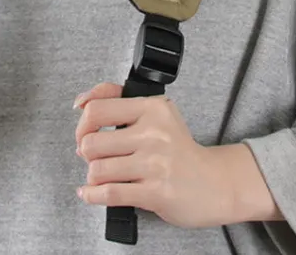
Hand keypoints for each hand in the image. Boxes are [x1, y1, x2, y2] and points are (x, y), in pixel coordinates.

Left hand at [72, 81, 232, 228]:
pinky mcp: (155, 192)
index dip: (82, 124)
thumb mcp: (155, 112)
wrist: (214, 182)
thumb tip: (81, 101)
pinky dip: (92, 196)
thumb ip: (117, 99)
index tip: (83, 132)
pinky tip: (91, 193)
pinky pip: (109, 193)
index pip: (98, 109)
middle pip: (92, 143)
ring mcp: (155, 163)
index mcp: (152, 108)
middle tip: (96, 157)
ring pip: (97, 170)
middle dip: (87, 155)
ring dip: (93, 177)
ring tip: (102, 175)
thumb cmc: (179, 149)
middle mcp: (154, 133)